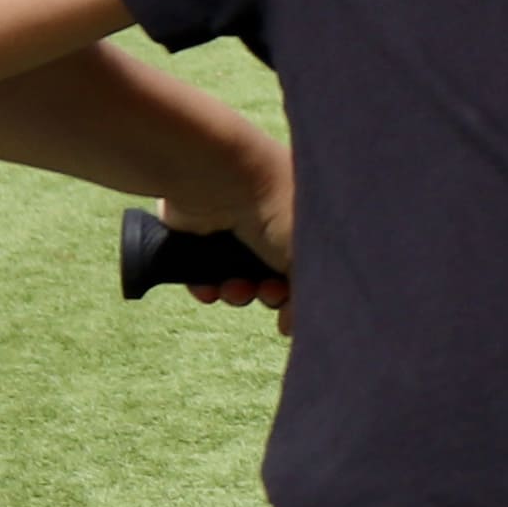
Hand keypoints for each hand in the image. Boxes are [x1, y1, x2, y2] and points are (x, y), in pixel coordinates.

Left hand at [170, 140, 297, 333]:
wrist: (221, 179)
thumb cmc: (278, 207)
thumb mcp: (309, 256)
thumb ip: (307, 295)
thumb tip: (289, 328)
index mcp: (304, 215)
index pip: (305, 263)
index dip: (299, 290)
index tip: (293, 303)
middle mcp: (270, 216)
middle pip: (271, 274)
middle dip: (267, 293)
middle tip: (265, 292)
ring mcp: (233, 224)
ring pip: (237, 277)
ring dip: (236, 294)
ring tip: (232, 289)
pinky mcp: (198, 233)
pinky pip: (203, 272)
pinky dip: (207, 286)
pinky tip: (210, 289)